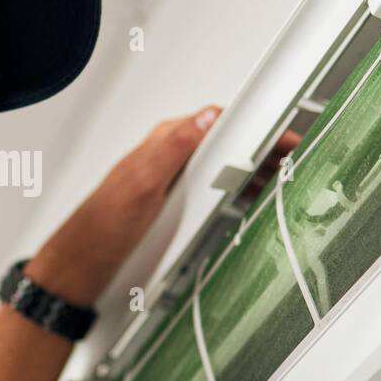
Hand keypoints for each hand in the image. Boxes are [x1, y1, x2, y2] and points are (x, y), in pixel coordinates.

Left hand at [28, 112, 301, 305]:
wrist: (84, 262)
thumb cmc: (104, 224)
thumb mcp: (142, 183)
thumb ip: (173, 147)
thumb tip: (205, 117)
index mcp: (165, 142)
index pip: (221, 121)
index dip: (258, 127)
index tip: (285, 137)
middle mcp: (171, 156)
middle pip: (229, 144)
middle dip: (265, 151)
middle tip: (296, 161)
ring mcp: (174, 180)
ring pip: (225, 168)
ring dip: (256, 173)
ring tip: (284, 181)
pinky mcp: (174, 202)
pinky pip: (215, 190)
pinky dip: (240, 193)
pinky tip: (252, 203)